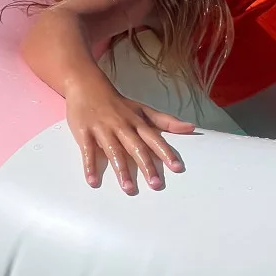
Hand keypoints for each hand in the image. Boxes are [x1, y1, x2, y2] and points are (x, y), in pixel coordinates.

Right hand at [65, 81, 194, 194]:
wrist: (87, 86)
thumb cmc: (119, 104)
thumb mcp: (143, 109)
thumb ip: (166, 121)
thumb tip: (191, 127)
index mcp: (137, 122)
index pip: (154, 139)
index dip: (166, 153)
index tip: (177, 168)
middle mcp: (122, 126)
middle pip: (136, 147)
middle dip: (147, 166)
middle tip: (156, 185)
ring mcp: (102, 129)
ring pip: (114, 151)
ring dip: (121, 170)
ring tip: (128, 188)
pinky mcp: (84, 132)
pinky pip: (87, 151)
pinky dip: (89, 166)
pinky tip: (93, 181)